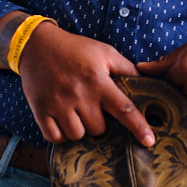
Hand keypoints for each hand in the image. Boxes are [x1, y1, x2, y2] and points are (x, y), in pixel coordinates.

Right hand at [0, 17, 153, 146]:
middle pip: (99, 129)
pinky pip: (55, 138)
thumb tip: (145, 83)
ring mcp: (58, 105)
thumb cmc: (75, 49)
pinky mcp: (41, 111)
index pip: (124, 109)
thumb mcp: (104, 52)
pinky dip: (60, 134)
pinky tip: (62, 120)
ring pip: (78, 135)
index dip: (139, 127)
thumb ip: (125, 69)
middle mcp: (79, 95)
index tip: (149, 141)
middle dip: (100, 123)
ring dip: (80, 129)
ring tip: (77, 112)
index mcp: (98, 81)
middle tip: (92, 108)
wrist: (37, 44)